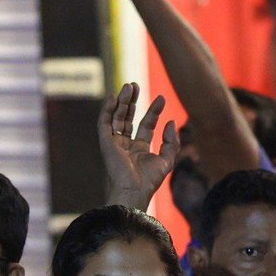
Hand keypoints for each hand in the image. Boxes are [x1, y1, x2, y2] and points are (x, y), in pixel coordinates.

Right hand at [98, 83, 177, 208]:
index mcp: (140, 148)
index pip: (146, 124)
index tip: (162, 98)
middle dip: (132, 101)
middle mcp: (126, 144)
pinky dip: (107, 110)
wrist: (134, 190)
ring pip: (117, 117)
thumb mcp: (167, 159)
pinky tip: (114, 98)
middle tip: (136, 85)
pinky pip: (104, 124)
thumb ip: (171, 142)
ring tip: (129, 86)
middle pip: (128, 117)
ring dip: (122, 101)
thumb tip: (170, 122)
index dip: (153, 111)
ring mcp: (115, 143)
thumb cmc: (150, 180)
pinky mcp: (105, 143)